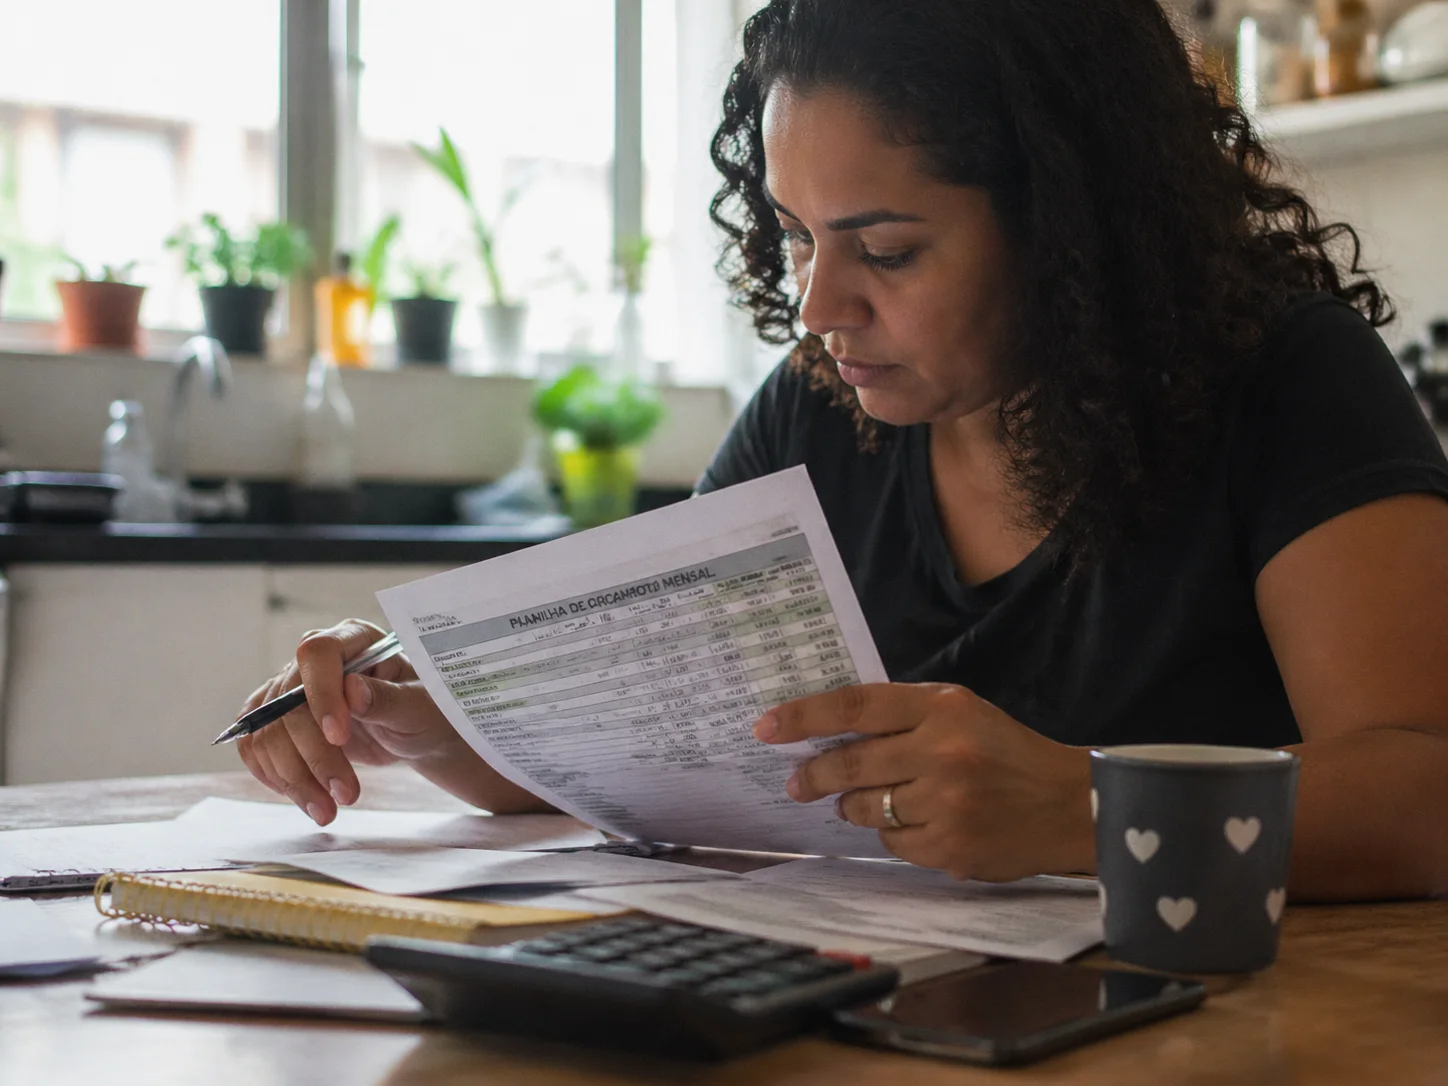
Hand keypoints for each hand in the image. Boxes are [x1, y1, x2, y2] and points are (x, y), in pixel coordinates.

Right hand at [235, 619, 465, 825]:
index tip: (340, 738)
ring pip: (268, 732)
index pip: (317, 654)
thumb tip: (352, 690)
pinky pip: (256, 746)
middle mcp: (316, 660)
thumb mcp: (422, 707)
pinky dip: (276, 777)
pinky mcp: (278, 719)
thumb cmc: (427, 710)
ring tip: (328, 810)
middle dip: (314, 756)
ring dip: (294, 778)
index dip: (321, 695)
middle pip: (288, 703)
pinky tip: (305, 797)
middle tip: (346, 796)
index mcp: (354, 639)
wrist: (417, 732)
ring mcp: (291, 689)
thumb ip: (390, 699)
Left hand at [753, 683, 1093, 880]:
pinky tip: (917, 824)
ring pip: (867, 807)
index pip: (856, 706)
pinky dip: (895, 834)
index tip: (766, 727)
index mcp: (943, 708)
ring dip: (854, 806)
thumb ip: (903, 716)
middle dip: (814, 775)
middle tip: (796, 782)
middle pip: (851, 763)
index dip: (804, 716)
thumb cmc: (1005, 752)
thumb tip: (829, 730)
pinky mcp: (950, 848)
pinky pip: (894, 842)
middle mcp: (941, 752)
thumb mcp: (961, 713)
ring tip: (858, 802)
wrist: (1070, 804)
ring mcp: (946, 803)